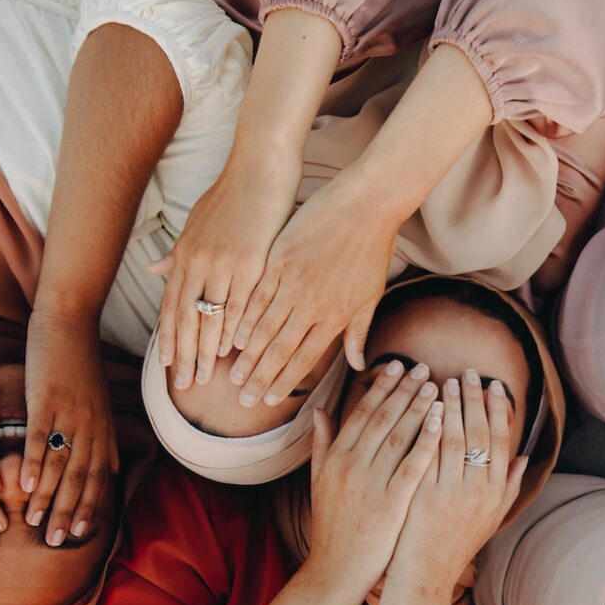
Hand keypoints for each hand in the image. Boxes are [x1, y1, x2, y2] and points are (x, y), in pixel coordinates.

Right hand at [21, 311, 118, 545]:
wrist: (69, 325)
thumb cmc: (81, 366)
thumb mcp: (100, 406)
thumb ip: (106, 440)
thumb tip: (116, 470)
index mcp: (102, 430)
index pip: (98, 477)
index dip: (90, 507)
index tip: (80, 535)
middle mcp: (90, 427)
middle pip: (82, 478)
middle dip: (70, 512)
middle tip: (57, 542)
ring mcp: (70, 414)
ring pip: (62, 464)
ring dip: (49, 497)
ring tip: (35, 524)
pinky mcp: (47, 401)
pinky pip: (40, 437)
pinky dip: (34, 463)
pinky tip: (23, 486)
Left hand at [152, 153, 301, 390]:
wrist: (260, 168)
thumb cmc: (232, 194)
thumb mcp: (197, 222)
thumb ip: (178, 251)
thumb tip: (155, 268)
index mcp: (186, 254)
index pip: (172, 305)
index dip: (169, 337)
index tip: (169, 365)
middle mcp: (198, 262)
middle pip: (185, 317)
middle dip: (183, 353)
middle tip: (183, 383)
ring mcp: (223, 263)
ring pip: (209, 317)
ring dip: (206, 351)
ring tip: (205, 378)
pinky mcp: (250, 262)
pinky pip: (239, 303)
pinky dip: (233, 329)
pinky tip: (231, 351)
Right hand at [226, 175, 396, 406]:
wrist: (366, 205)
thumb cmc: (373, 248)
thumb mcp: (372, 294)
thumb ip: (359, 332)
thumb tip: (357, 366)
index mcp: (336, 315)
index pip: (305, 358)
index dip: (285, 381)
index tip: (269, 399)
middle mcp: (313, 304)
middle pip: (280, 349)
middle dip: (260, 377)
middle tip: (242, 399)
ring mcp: (294, 281)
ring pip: (265, 326)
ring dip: (247, 354)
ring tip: (231, 374)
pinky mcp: (280, 258)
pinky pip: (257, 294)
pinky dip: (244, 317)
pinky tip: (232, 334)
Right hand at [306, 361, 442, 597]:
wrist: (334, 570)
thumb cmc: (331, 527)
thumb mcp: (318, 481)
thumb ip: (322, 444)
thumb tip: (320, 411)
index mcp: (335, 457)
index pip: (361, 413)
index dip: (381, 388)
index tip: (398, 367)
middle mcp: (350, 465)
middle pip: (382, 418)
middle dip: (404, 390)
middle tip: (424, 368)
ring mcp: (369, 484)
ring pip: (397, 436)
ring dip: (418, 408)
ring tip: (436, 387)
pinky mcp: (389, 504)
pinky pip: (411, 466)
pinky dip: (426, 442)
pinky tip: (441, 423)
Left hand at [386, 370, 526, 593]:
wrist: (426, 575)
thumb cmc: (456, 545)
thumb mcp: (491, 519)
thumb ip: (510, 486)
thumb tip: (524, 457)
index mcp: (496, 493)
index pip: (502, 441)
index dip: (498, 410)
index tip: (493, 385)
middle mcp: (480, 492)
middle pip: (481, 434)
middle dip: (475, 399)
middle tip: (468, 372)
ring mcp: (453, 494)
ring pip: (457, 439)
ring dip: (453, 407)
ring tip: (445, 381)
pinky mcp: (427, 497)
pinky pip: (430, 455)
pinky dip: (431, 429)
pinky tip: (427, 409)